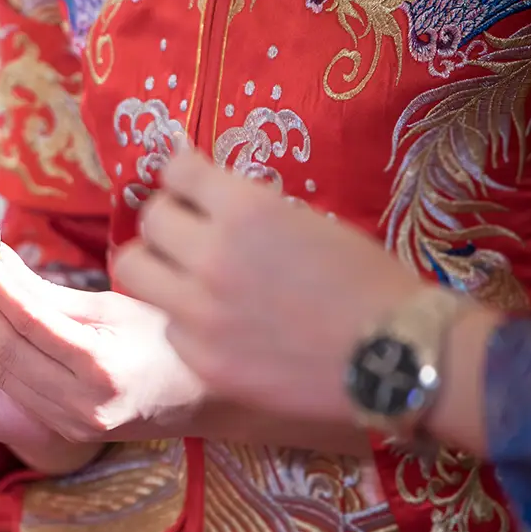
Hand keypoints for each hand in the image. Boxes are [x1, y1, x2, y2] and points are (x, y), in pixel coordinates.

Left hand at [0, 244, 206, 443]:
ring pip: (6, 376)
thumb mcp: (114, 306)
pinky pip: (20, 391)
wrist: (198, 397)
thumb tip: (0, 260)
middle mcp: (85, 403)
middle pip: (9, 352)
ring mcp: (75, 424)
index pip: (31, 323)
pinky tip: (0, 331)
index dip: (0, 288)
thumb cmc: (164, 340)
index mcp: (103, 367)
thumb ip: (52, 291)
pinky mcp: (68, 432)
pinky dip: (3, 359)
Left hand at [112, 149, 425, 422]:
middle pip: (149, 221)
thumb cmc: (368, 282)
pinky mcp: (203, 360)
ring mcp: (201, 314)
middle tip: (182, 233)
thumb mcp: (308, 221)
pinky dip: (186, 322)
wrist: (395, 356)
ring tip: (176, 276)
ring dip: (155, 267)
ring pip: (135, 274)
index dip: (182, 175)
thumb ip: (249, 212)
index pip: (177, 170)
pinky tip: (216, 327)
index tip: (187, 184)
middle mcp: (211, 256)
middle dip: (165, 220)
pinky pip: (169, 328)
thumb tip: (209, 204)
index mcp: (245, 209)